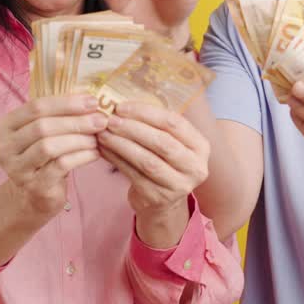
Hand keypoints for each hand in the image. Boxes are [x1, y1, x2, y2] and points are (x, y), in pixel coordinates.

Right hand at [0, 94, 107, 216]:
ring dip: (78, 139)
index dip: (66, 103)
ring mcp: (16, 169)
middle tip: (101, 120)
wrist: (36, 194)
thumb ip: (59, 114)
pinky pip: (60, 166)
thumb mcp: (45, 132)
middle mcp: (4, 147)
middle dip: (76, 121)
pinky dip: (81, 156)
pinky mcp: (33, 186)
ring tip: (97, 137)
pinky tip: (94, 153)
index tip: (92, 102)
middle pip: (42, 126)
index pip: (36, 107)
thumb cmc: (45, 157)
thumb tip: (91, 100)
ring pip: (49, 146)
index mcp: (6, 126)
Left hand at [96, 102, 209, 244]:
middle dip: (133, 128)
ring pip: (147, 160)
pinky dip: (116, 160)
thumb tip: (122, 102)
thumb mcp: (170, 142)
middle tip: (110, 119)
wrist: (163, 202)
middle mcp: (195, 167)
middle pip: (162, 142)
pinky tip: (104, 150)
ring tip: (103, 133)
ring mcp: (179, 185)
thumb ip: (156, 124)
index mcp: (200, 146)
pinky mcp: (159, 198)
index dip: (147, 112)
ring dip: (122, 144)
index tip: (122, 106)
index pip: (174, 123)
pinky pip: (134, 175)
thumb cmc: (164, 162)